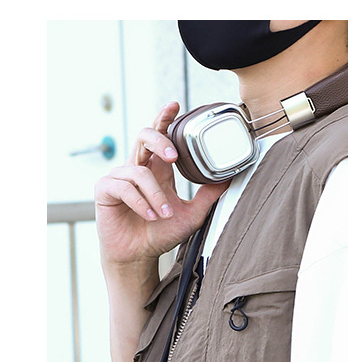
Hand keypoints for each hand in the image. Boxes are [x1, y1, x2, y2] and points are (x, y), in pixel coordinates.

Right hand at [94, 102, 227, 268]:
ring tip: (163, 214)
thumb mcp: (192, 215)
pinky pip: (123, 187)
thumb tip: (229, 179)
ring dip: (154, 195)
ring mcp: (119, 178)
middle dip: (160, 141)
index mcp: (157, 169)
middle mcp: (138, 168)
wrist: (139, 256)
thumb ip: (208, 196)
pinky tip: (148, 215)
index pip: (160, 136)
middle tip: (174, 157)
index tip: (175, 105)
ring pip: (138, 171)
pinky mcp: (105, 191)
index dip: (164, 119)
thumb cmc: (160, 234)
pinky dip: (139, 202)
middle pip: (144, 136)